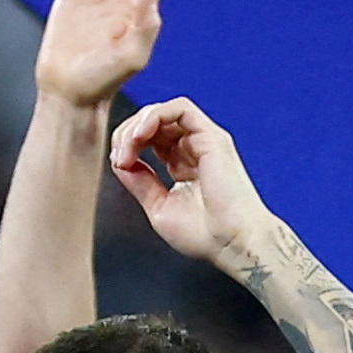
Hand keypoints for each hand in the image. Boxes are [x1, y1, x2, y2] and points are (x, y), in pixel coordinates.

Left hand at [109, 97, 275, 273]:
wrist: (234, 244)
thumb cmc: (205, 235)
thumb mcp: (158, 206)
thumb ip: (139, 181)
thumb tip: (118, 160)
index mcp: (182, 166)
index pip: (148, 139)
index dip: (126, 145)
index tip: (119, 165)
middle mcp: (194, 150)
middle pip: (151, 123)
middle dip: (126, 134)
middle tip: (120, 157)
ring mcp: (204, 141)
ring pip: (161, 112)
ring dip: (136, 125)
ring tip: (128, 148)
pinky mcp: (213, 137)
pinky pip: (179, 108)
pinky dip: (153, 116)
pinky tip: (140, 136)